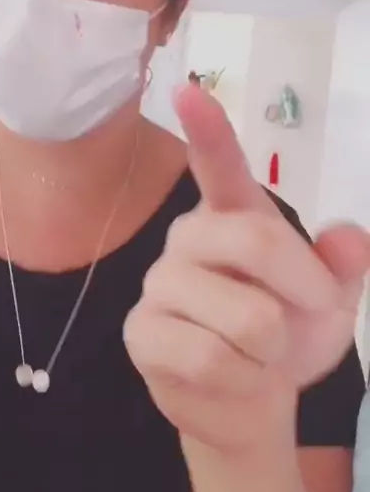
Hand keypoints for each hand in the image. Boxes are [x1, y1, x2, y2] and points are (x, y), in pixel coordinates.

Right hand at [124, 84, 369, 451]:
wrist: (252, 402)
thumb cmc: (288, 332)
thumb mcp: (330, 299)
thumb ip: (342, 265)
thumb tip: (351, 238)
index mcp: (231, 216)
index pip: (218, 164)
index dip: (206, 127)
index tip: (187, 89)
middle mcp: (189, 238)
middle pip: (254, 238)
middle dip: (305, 285)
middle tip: (315, 309)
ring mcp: (159, 284)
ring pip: (242, 314)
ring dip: (273, 347)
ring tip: (259, 353)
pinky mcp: (142, 333)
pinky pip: (208, 356)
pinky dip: (244, 378)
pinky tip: (232, 376)